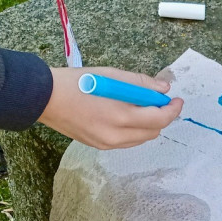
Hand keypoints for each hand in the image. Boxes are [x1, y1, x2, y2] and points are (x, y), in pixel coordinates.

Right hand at [39, 66, 182, 148]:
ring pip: (141, 138)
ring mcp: (106, 144)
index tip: (177, 99)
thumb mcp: (111, 74)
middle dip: (161, 117)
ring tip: (141, 105)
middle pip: (153, 132)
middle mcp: (115, 136)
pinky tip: (125, 114)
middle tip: (158, 100)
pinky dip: (133, 129)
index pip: (159, 119)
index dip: (172, 109)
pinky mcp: (99, 146)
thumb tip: (163, 88)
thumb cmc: (77, 82)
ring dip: (148, 124)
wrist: (44, 98)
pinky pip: (126, 141)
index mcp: (120, 116)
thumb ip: (140, 83)